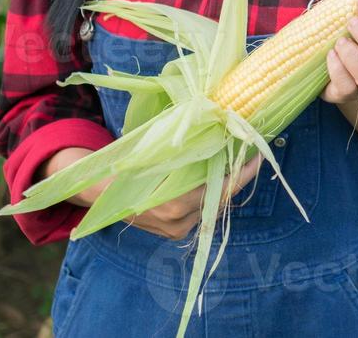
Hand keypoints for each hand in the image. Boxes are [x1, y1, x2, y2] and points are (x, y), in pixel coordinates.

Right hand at [43, 148, 261, 240]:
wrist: (98, 192)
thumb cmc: (127, 166)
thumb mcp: (153, 153)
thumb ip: (182, 149)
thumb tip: (214, 124)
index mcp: (171, 205)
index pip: (218, 191)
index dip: (241, 175)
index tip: (259, 156)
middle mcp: (177, 221)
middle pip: (219, 200)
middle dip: (237, 177)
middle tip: (253, 154)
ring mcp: (176, 230)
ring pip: (211, 206)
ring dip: (225, 185)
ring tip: (238, 161)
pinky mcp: (175, 232)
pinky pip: (201, 212)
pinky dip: (210, 194)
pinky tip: (218, 176)